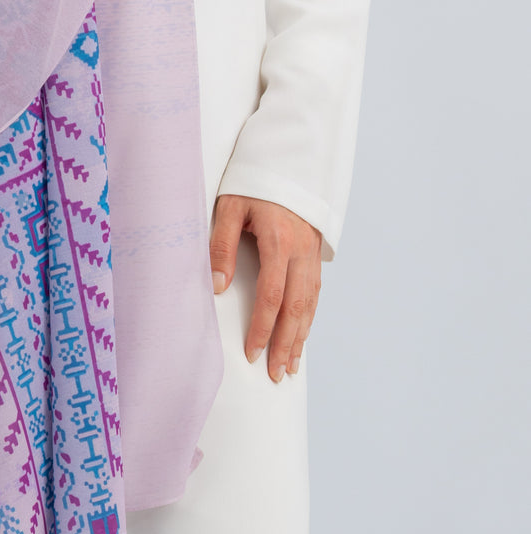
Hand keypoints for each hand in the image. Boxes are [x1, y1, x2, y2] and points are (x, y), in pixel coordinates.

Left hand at [208, 194, 322, 381]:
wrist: (286, 159)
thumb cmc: (252, 181)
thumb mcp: (230, 206)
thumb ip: (222, 245)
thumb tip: (217, 288)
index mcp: (279, 239)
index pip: (271, 295)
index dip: (262, 327)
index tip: (252, 353)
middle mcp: (301, 250)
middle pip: (296, 306)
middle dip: (285, 343)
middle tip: (275, 374)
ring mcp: (312, 252)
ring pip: (310, 302)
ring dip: (300, 336)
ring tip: (290, 366)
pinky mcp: (316, 251)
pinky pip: (315, 291)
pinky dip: (309, 317)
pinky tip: (301, 334)